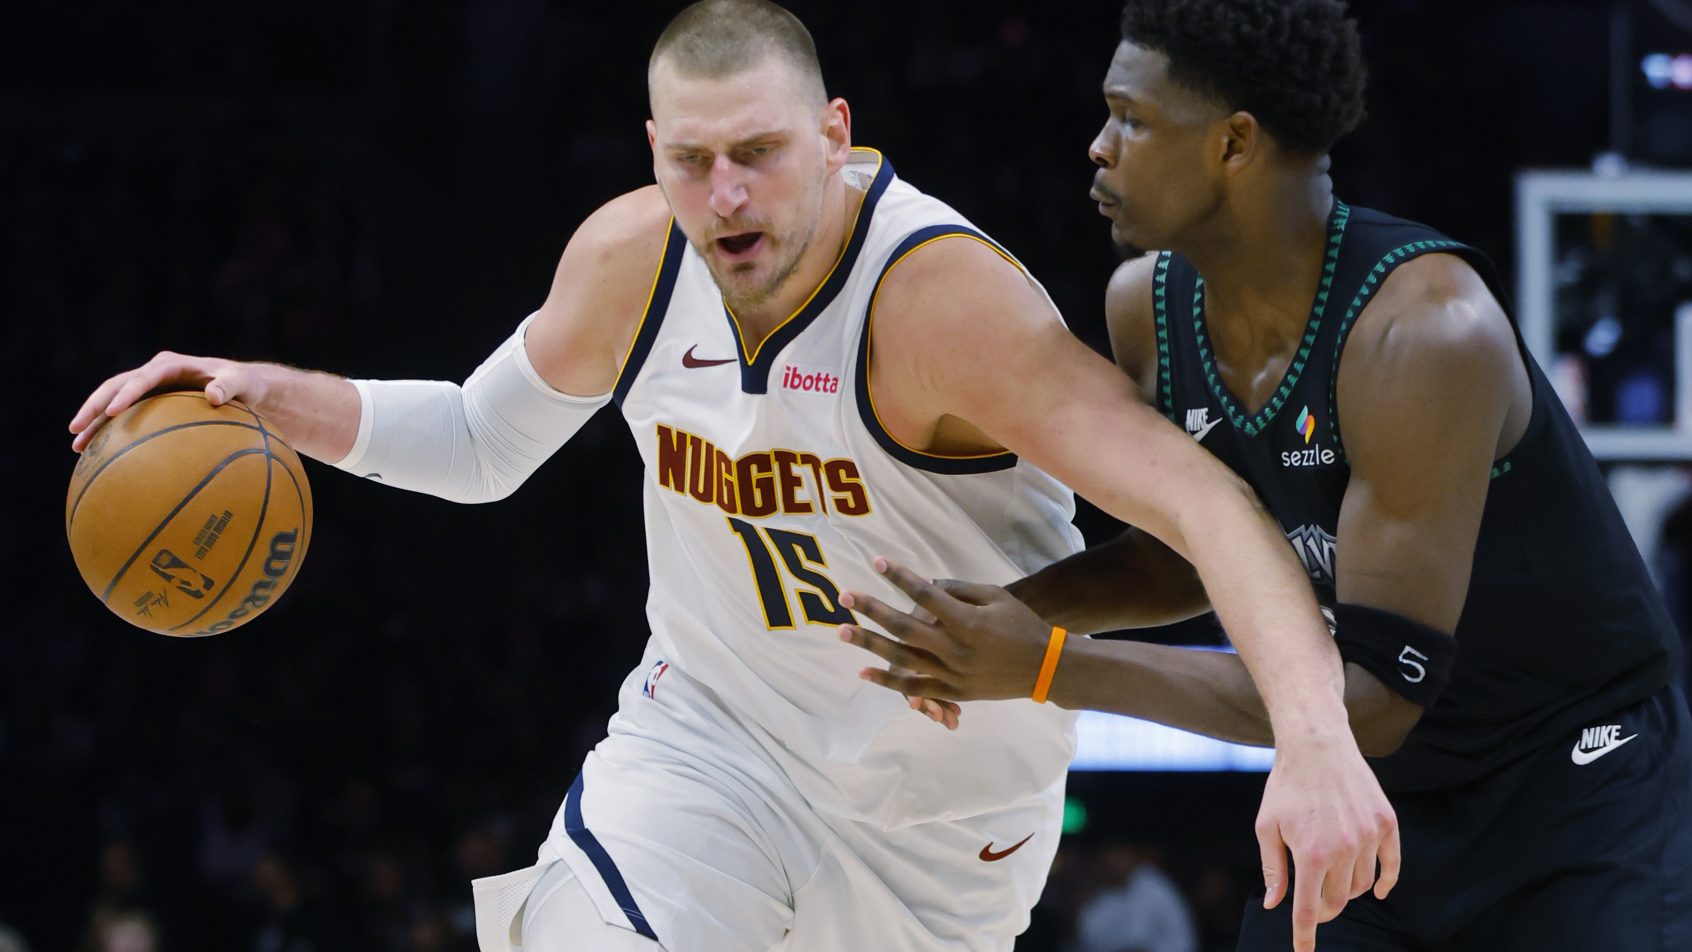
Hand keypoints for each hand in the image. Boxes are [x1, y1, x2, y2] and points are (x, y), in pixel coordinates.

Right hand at [70, 351, 260, 451]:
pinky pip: (125, 416)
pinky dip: (111, 431)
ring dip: (94, 421)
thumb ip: (229, 386)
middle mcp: (154, 373)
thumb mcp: (242, 383)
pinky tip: (100, 456)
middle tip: (75, 429)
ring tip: (77, 446)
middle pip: (115, 387)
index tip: (112, 411)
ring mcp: (149, 387)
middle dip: (94, 407)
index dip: (127, 393)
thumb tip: (213, 396)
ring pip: (112, 401)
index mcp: (171, 365)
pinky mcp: (150, 402)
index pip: (142, 378)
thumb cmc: (245, 385)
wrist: (244, 387)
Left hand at [837, 556, 1052, 704]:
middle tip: (845, 596)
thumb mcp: (995, 597)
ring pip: (902, 659)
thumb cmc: (1021, 625)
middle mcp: (955, 649)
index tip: (877, 562)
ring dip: (870, 644)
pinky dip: (888, 681)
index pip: (925, 595)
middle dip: (872, 610)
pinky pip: (914, 689)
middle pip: (904, 627)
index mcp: (967, 621)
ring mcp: (952, 674)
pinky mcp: (953, 691)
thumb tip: (926, 586)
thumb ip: (959, 590)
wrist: (1045, 667)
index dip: (900, 577)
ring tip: (843, 631)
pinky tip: (864, 672)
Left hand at [1257, 736, 1399, 951]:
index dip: (1305, 935)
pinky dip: (1386, 882)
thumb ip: (1273, 869)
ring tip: (1331, 881)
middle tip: (1313, 905)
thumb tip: (1275, 905)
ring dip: (1347, 891)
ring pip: (1362, 884)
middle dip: (1324, 910)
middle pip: (1338, 901)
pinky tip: (1378, 891)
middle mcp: (1343, 848)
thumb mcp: (1267, 827)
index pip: (1308, 908)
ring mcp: (1368, 836)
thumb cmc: (1285, 786)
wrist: (1316, 744)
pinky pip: (1392, 864)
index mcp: (1310, 853)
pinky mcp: (1386, 823)